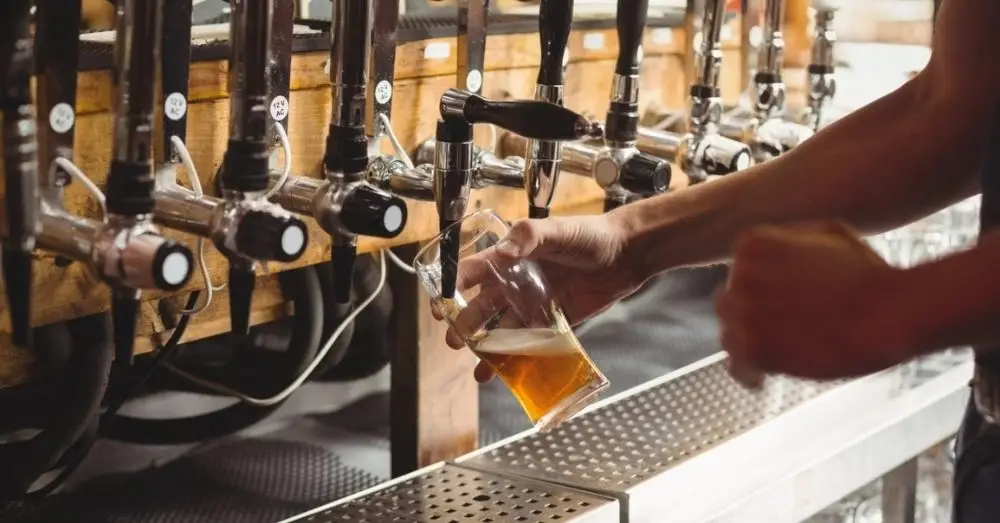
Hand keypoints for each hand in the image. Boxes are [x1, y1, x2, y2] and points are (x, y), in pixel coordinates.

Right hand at [434, 214, 643, 382]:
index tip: (439, 304)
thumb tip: (501, 252)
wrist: (626, 253)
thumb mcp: (556, 229)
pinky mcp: (556, 321)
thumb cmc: (590, 234)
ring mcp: (536, 302)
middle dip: (466, 324)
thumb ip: (528, 237)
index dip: (453, 287)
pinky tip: (508, 372)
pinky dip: (520, 357)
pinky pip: (533, 341)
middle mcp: (519, 281)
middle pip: (484, 306)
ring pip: (505, 329)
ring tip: (477, 367)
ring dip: (489, 347)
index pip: (475, 272)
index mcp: (513, 256)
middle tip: (452, 341)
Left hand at [717, 220, 907, 380]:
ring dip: (750, 345)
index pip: (739, 273)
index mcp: (752, 245)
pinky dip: (750, 375)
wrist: (886, 312)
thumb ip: (791, 239)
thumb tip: (777, 253)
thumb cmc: (867, 273)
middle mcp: (739, 276)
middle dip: (751, 317)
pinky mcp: (754, 350)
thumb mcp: (828, 233)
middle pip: (729, 303)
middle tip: (780, 330)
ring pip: (730, 336)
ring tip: (777, 353)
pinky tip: (764, 378)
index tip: (778, 303)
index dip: (758, 290)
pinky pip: (737, 367)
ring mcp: (744, 314)